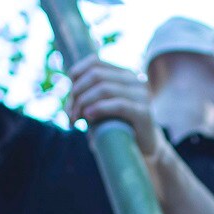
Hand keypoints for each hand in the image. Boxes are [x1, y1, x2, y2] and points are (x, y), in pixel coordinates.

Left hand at [66, 56, 175, 189]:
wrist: (142, 151)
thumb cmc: (117, 128)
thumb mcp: (98, 108)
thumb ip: (86, 97)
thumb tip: (69, 96)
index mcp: (123, 74)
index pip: (94, 62)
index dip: (75, 76)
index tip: (69, 99)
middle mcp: (134, 80)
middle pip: (96, 75)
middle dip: (77, 95)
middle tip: (70, 116)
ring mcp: (141, 95)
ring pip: (104, 88)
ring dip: (83, 104)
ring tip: (75, 121)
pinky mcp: (144, 113)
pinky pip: (119, 105)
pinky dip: (99, 109)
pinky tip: (88, 118)